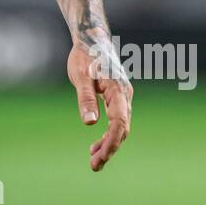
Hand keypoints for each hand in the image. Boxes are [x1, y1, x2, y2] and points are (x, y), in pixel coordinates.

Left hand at [67, 41, 132, 171]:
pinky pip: (117, 120)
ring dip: (109, 144)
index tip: (100, 157)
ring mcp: (123, 97)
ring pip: (121, 126)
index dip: (111, 142)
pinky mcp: (117, 97)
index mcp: (118, 90)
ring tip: (94, 161)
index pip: (119, 122)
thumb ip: (86, 99)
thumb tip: (89, 123)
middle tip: (94, 166)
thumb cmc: (85, 56)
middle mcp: (125, 95)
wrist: (92, 38)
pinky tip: (96, 144)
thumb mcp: (80, 77)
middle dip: (110, 148)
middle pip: (122, 128)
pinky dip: (108, 134)